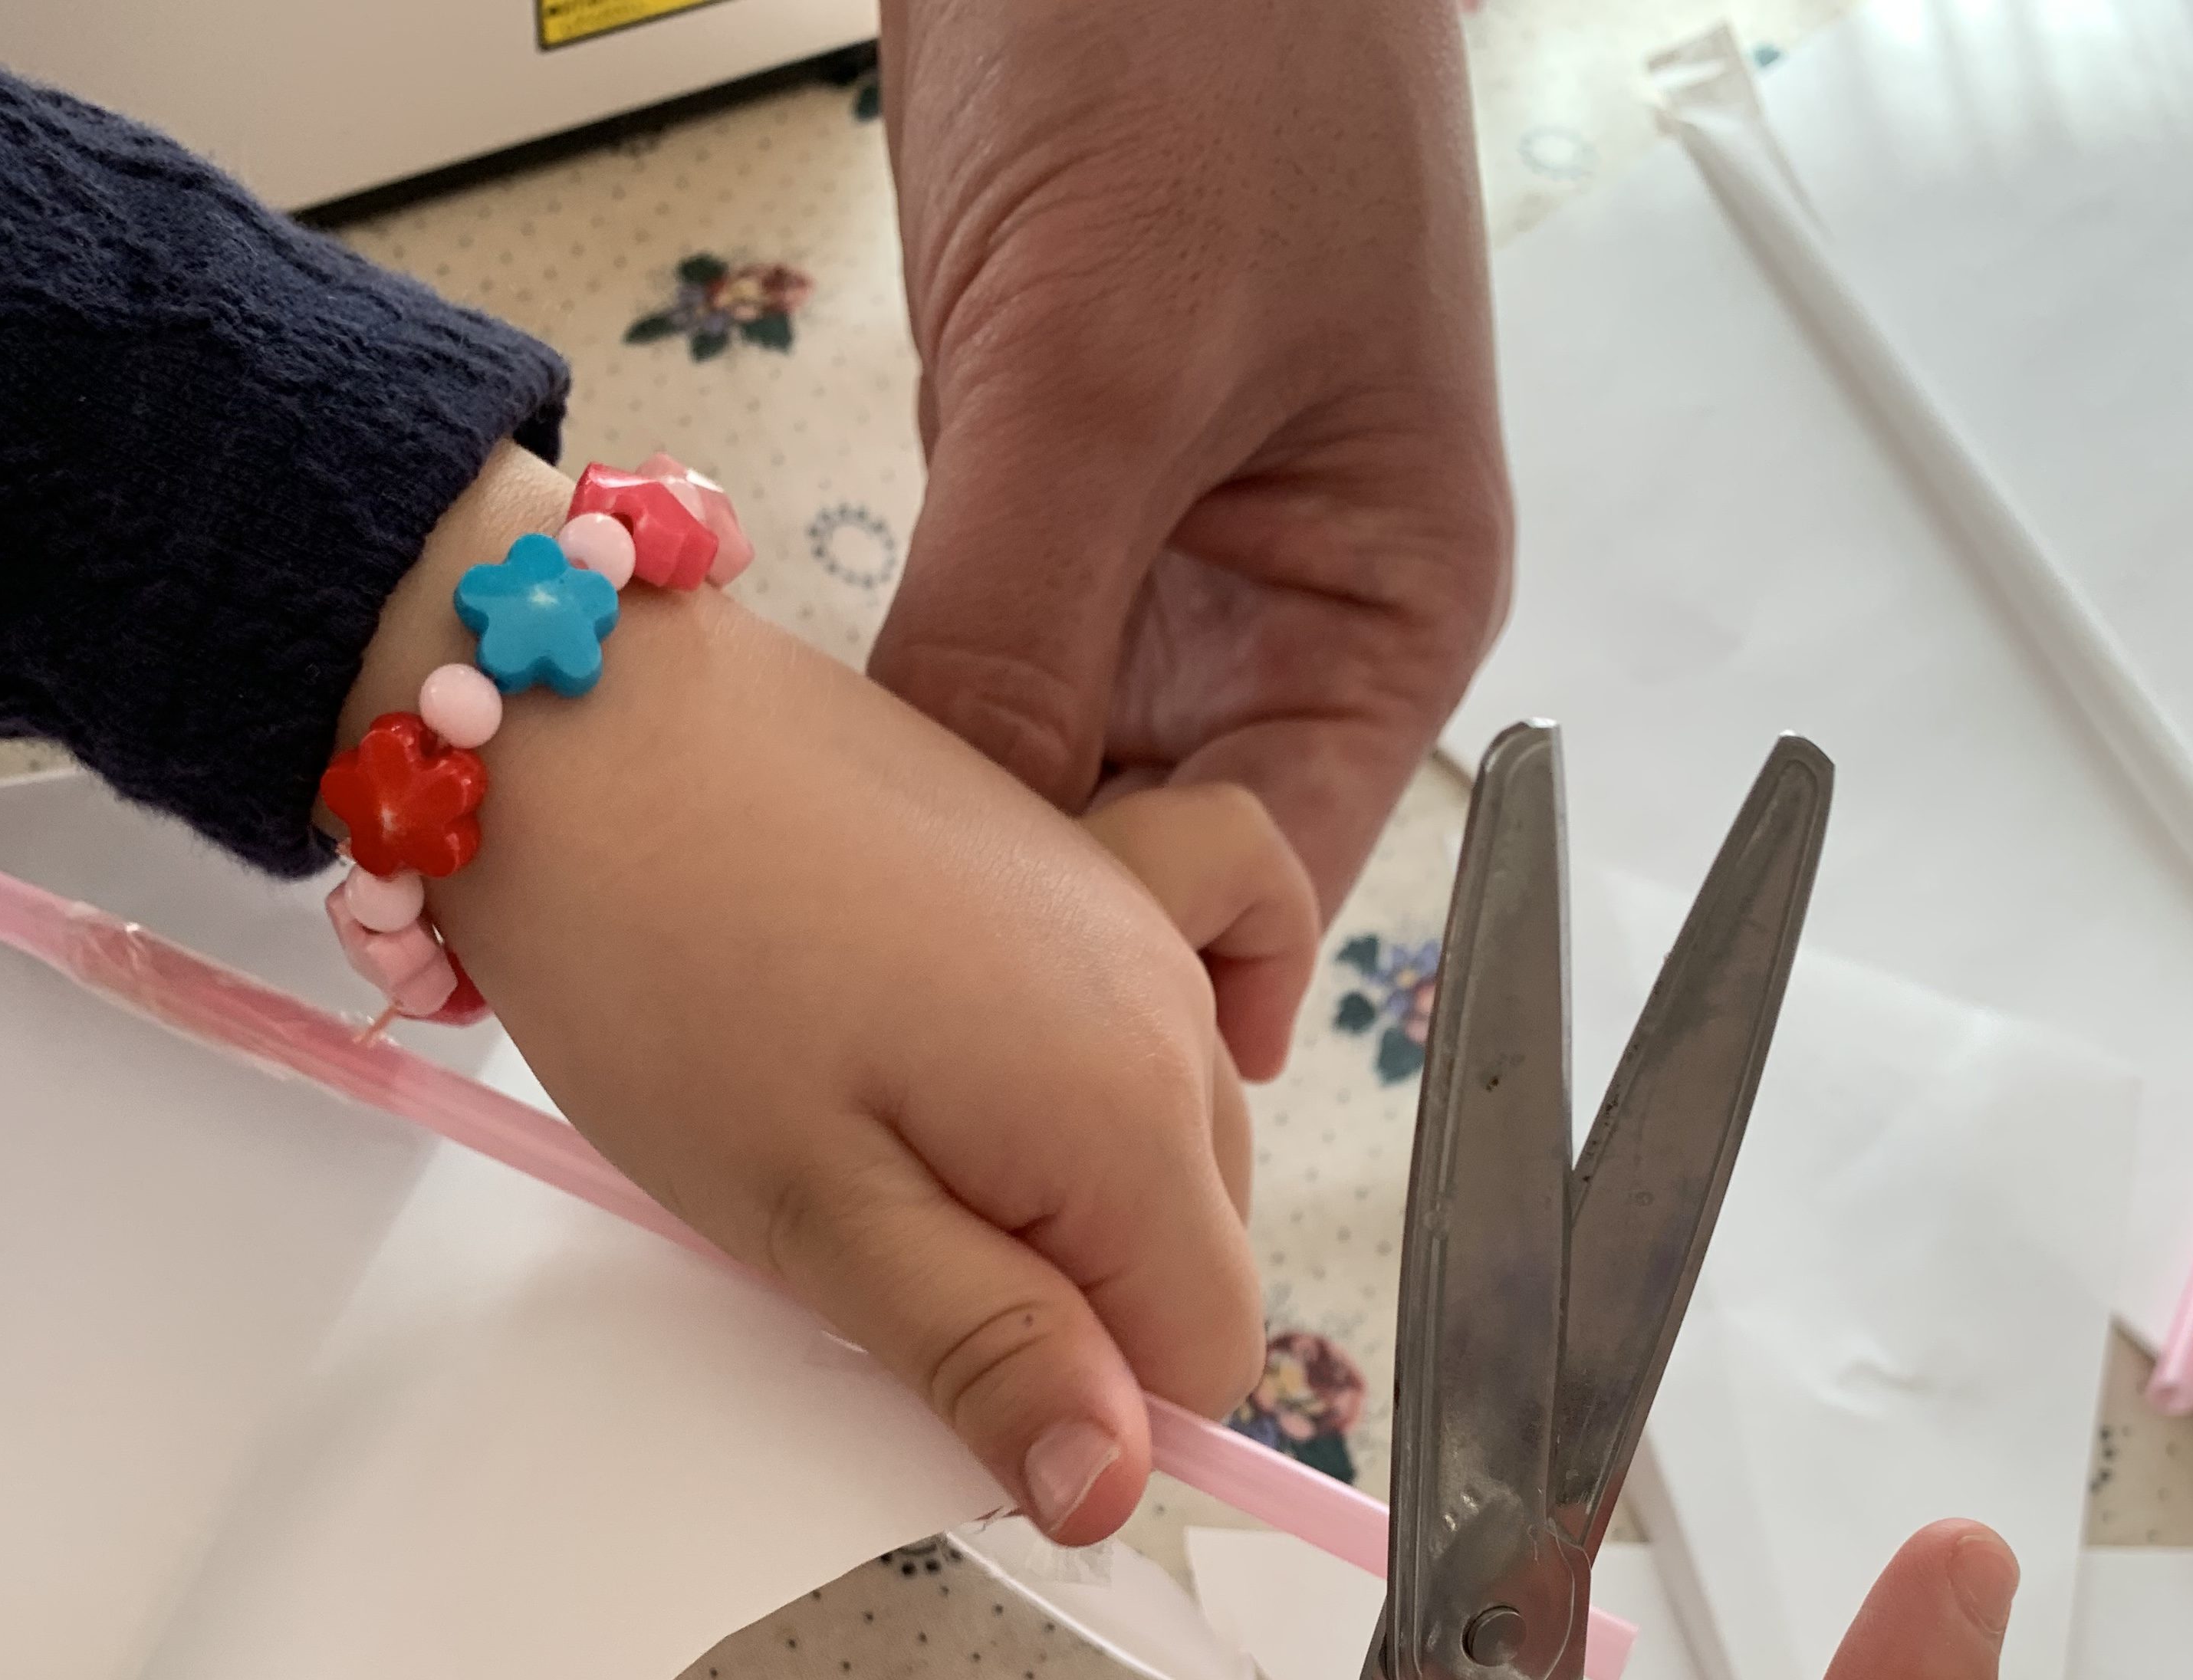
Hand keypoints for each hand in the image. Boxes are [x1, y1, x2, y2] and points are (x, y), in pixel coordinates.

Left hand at [341, 451, 1317, 1538]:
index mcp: (1128, 1117)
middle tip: (880, 1263)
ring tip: (894, 1147)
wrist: (577, 725)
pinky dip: (1158, 1044)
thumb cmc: (667, 979)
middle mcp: (1175, 1013)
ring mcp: (1138, 923)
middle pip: (1190, 1255)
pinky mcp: (1081, 862)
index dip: (1086, 1410)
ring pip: (1173, 1144)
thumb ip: (986, 1353)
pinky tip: (1092, 1067)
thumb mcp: (813, 1216)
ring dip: (1069, 1193)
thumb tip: (1119, 1494)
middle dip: (1069, 1306)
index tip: (940, 1374)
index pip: (1202, 1358)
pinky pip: (1201, 972)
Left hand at [870, 0, 1513, 1037]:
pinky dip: (902, 740)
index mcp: (1378, 613)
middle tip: (877, 1029)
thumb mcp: (1115, 368)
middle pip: (1152, 849)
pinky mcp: (1035, 507)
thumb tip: (962, 869)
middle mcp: (1272, 619)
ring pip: (1048, 773)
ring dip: (949, 844)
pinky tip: (814, 809)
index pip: (1274, 875)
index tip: (1004, 1065)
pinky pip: (972, 675)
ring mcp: (1146, 566)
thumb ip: (1030, 631)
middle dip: (1029, 931)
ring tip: (826, 941)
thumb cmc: (1212, 49)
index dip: (1149, 985)